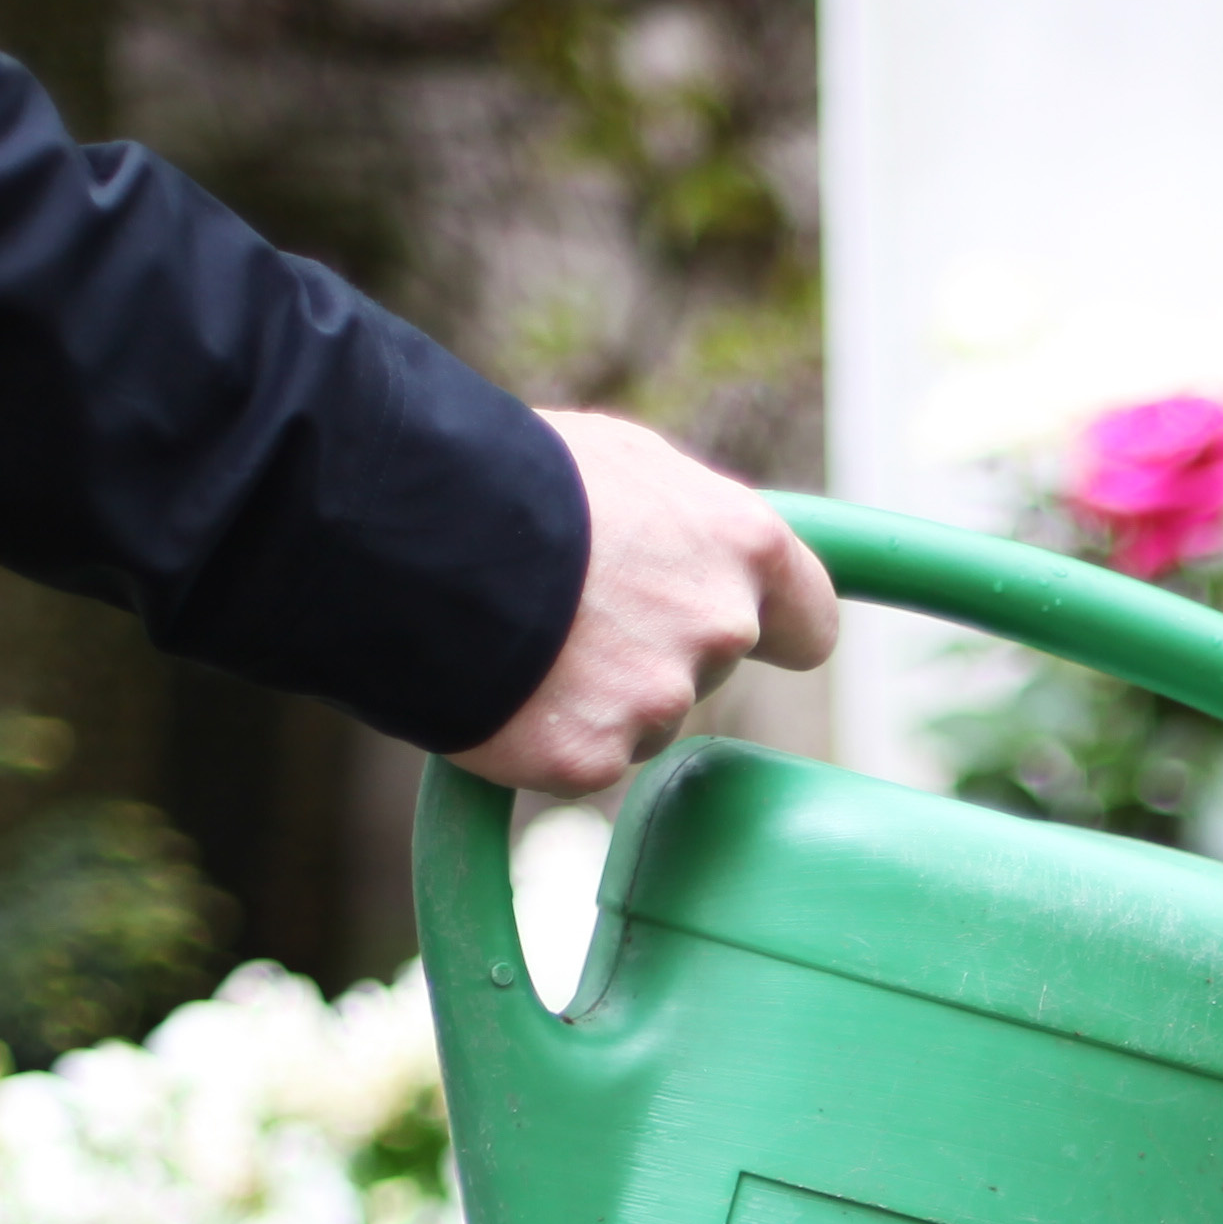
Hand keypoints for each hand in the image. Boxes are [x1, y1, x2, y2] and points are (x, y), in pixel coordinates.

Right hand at [448, 410, 844, 792]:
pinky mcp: (592, 759)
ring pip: (645, 718)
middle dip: (658, 650)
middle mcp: (722, 629)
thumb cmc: (514, 474)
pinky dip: (544, 733)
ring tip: (525, 634)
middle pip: (712, 669)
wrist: (413, 528)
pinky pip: (580, 758)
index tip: (754, 635)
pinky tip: (502, 681)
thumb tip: (702, 549)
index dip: (777, 631)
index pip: (809, 624)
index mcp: (746, 547)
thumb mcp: (623, 464)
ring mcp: (660, 702)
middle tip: (578, 611)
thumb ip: (688, 521)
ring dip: (597, 693)